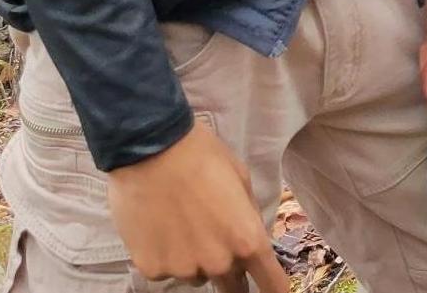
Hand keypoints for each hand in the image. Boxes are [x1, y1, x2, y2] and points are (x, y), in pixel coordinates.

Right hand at [106, 118, 290, 292]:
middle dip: (232, 274)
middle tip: (217, 242)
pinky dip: (166, 254)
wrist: (151, 147)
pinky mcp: (152, 270)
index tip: (276, 292)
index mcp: (246, 239)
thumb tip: (251, 235)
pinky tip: (159, 224)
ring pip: (196, 274)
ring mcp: (183, 270)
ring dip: (195, 258)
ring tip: (181, 220)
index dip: (276, 290)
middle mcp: (218, 263)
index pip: (271, 283)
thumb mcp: (239, 176)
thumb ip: (248, 214)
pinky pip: (166, 269)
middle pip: (232, 286)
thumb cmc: (201, 155)